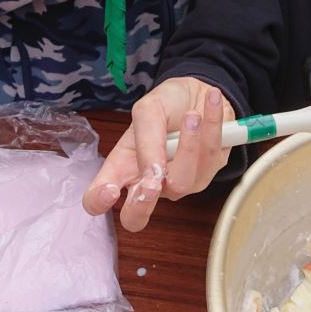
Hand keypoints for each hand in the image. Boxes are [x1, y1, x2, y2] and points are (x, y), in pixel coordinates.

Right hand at [82, 77, 234, 230]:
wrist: (200, 93)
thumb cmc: (168, 105)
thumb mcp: (149, 109)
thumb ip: (147, 138)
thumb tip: (151, 172)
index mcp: (123, 166)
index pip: (97, 198)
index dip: (98, 201)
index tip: (110, 190)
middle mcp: (148, 182)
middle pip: (136, 218)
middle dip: (143, 202)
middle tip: (152, 179)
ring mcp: (178, 183)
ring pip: (182, 181)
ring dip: (189, 143)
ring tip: (192, 115)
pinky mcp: (208, 173)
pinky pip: (211, 158)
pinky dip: (213, 125)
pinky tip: (212, 102)